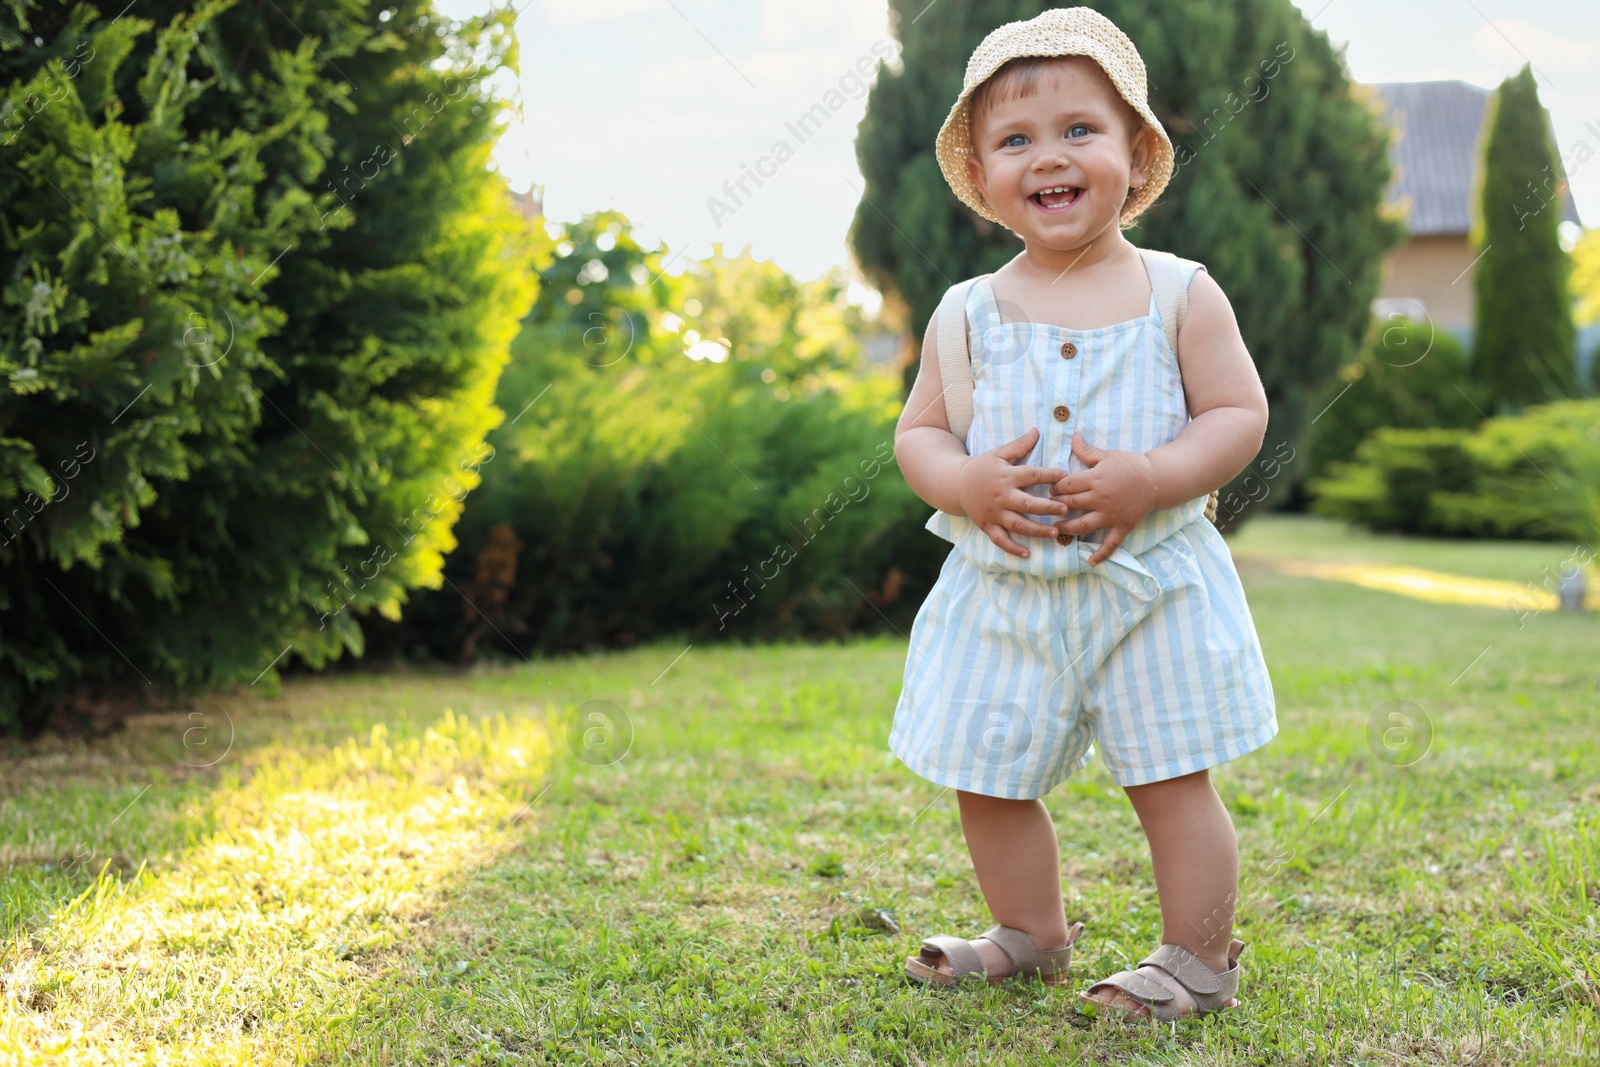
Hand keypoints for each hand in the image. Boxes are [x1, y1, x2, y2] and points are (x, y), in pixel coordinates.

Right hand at [958, 427, 1071, 558]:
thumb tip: (1037, 430)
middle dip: (1047, 507)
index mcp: (1006, 476)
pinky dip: (1013, 548)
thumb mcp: (998, 454)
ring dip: (1037, 530)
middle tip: (1066, 508)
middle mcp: (1001, 496)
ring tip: (1055, 532)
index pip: (1031, 475)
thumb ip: (1019, 445)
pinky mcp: (987, 526)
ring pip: (1018, 524)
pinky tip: (1027, 554)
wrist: (956, 484)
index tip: (1065, 477)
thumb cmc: (982, 468)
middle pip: (1028, 504)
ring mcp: (994, 513)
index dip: (1049, 475)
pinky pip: (1001, 540)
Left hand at [1049, 432, 1158, 564]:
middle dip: (1056, 505)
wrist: (1157, 479)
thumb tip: (1073, 438)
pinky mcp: (1122, 526)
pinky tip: (1090, 562)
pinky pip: (1111, 543)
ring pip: (1083, 525)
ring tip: (1056, 528)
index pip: (1067, 484)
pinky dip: (1101, 554)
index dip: (1055, 487)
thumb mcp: (1109, 455)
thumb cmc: (1131, 465)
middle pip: (1071, 504)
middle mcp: (1101, 498)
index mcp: (1096, 478)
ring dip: (1067, 528)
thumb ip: (1088, 451)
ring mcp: (1111, 514)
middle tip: (1047, 507)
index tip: (1049, 488)